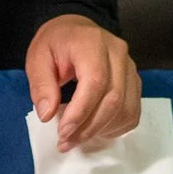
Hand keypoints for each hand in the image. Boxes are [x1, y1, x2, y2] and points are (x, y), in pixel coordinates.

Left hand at [25, 14, 140, 150]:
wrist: (76, 31)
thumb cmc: (56, 45)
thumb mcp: (37, 58)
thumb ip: (41, 85)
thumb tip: (47, 115)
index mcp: (92, 43)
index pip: (95, 82)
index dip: (80, 112)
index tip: (62, 132)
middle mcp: (118, 53)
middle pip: (113, 99)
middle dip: (89, 128)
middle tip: (65, 142)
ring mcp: (130, 68)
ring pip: (126, 109)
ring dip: (101, 131)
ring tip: (77, 138)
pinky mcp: (134, 82)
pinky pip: (132, 112)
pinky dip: (114, 127)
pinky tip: (94, 129)